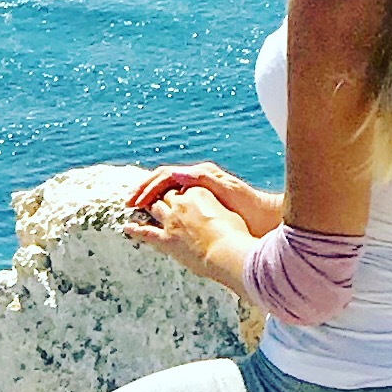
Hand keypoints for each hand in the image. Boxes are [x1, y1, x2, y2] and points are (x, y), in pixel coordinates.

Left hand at [121, 182, 253, 289]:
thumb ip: (216, 207)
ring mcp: (172, 220)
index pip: (181, 187)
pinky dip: (135, 229)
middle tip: (149, 196)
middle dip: (156, 194)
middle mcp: (182, 202)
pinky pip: (146, 232)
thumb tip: (214, 211)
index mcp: (198, 192)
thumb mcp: (229, 213)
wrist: (227, 251)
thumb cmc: (236, 234)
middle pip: (164, 194)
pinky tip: (127, 227)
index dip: (175, 190)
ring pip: (154, 207)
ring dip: (145, 205)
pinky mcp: (166, 238)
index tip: (172, 192)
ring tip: (137, 205)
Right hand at [126, 162, 267, 225]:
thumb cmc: (247, 203)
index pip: (166, 174)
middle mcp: (196, 179)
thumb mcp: (226, 189)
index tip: (137, 200)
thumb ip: (204, 179)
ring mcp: (197, 191)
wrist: (263, 215)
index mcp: (200, 174)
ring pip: (165, 190)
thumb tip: (180, 173)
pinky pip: (174, 201)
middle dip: (143, 190)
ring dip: (149, 198)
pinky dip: (161, 207)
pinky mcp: (200, 202)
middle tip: (129, 203)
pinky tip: (153, 218)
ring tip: (135, 209)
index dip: (149, 186)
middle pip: (161, 180)